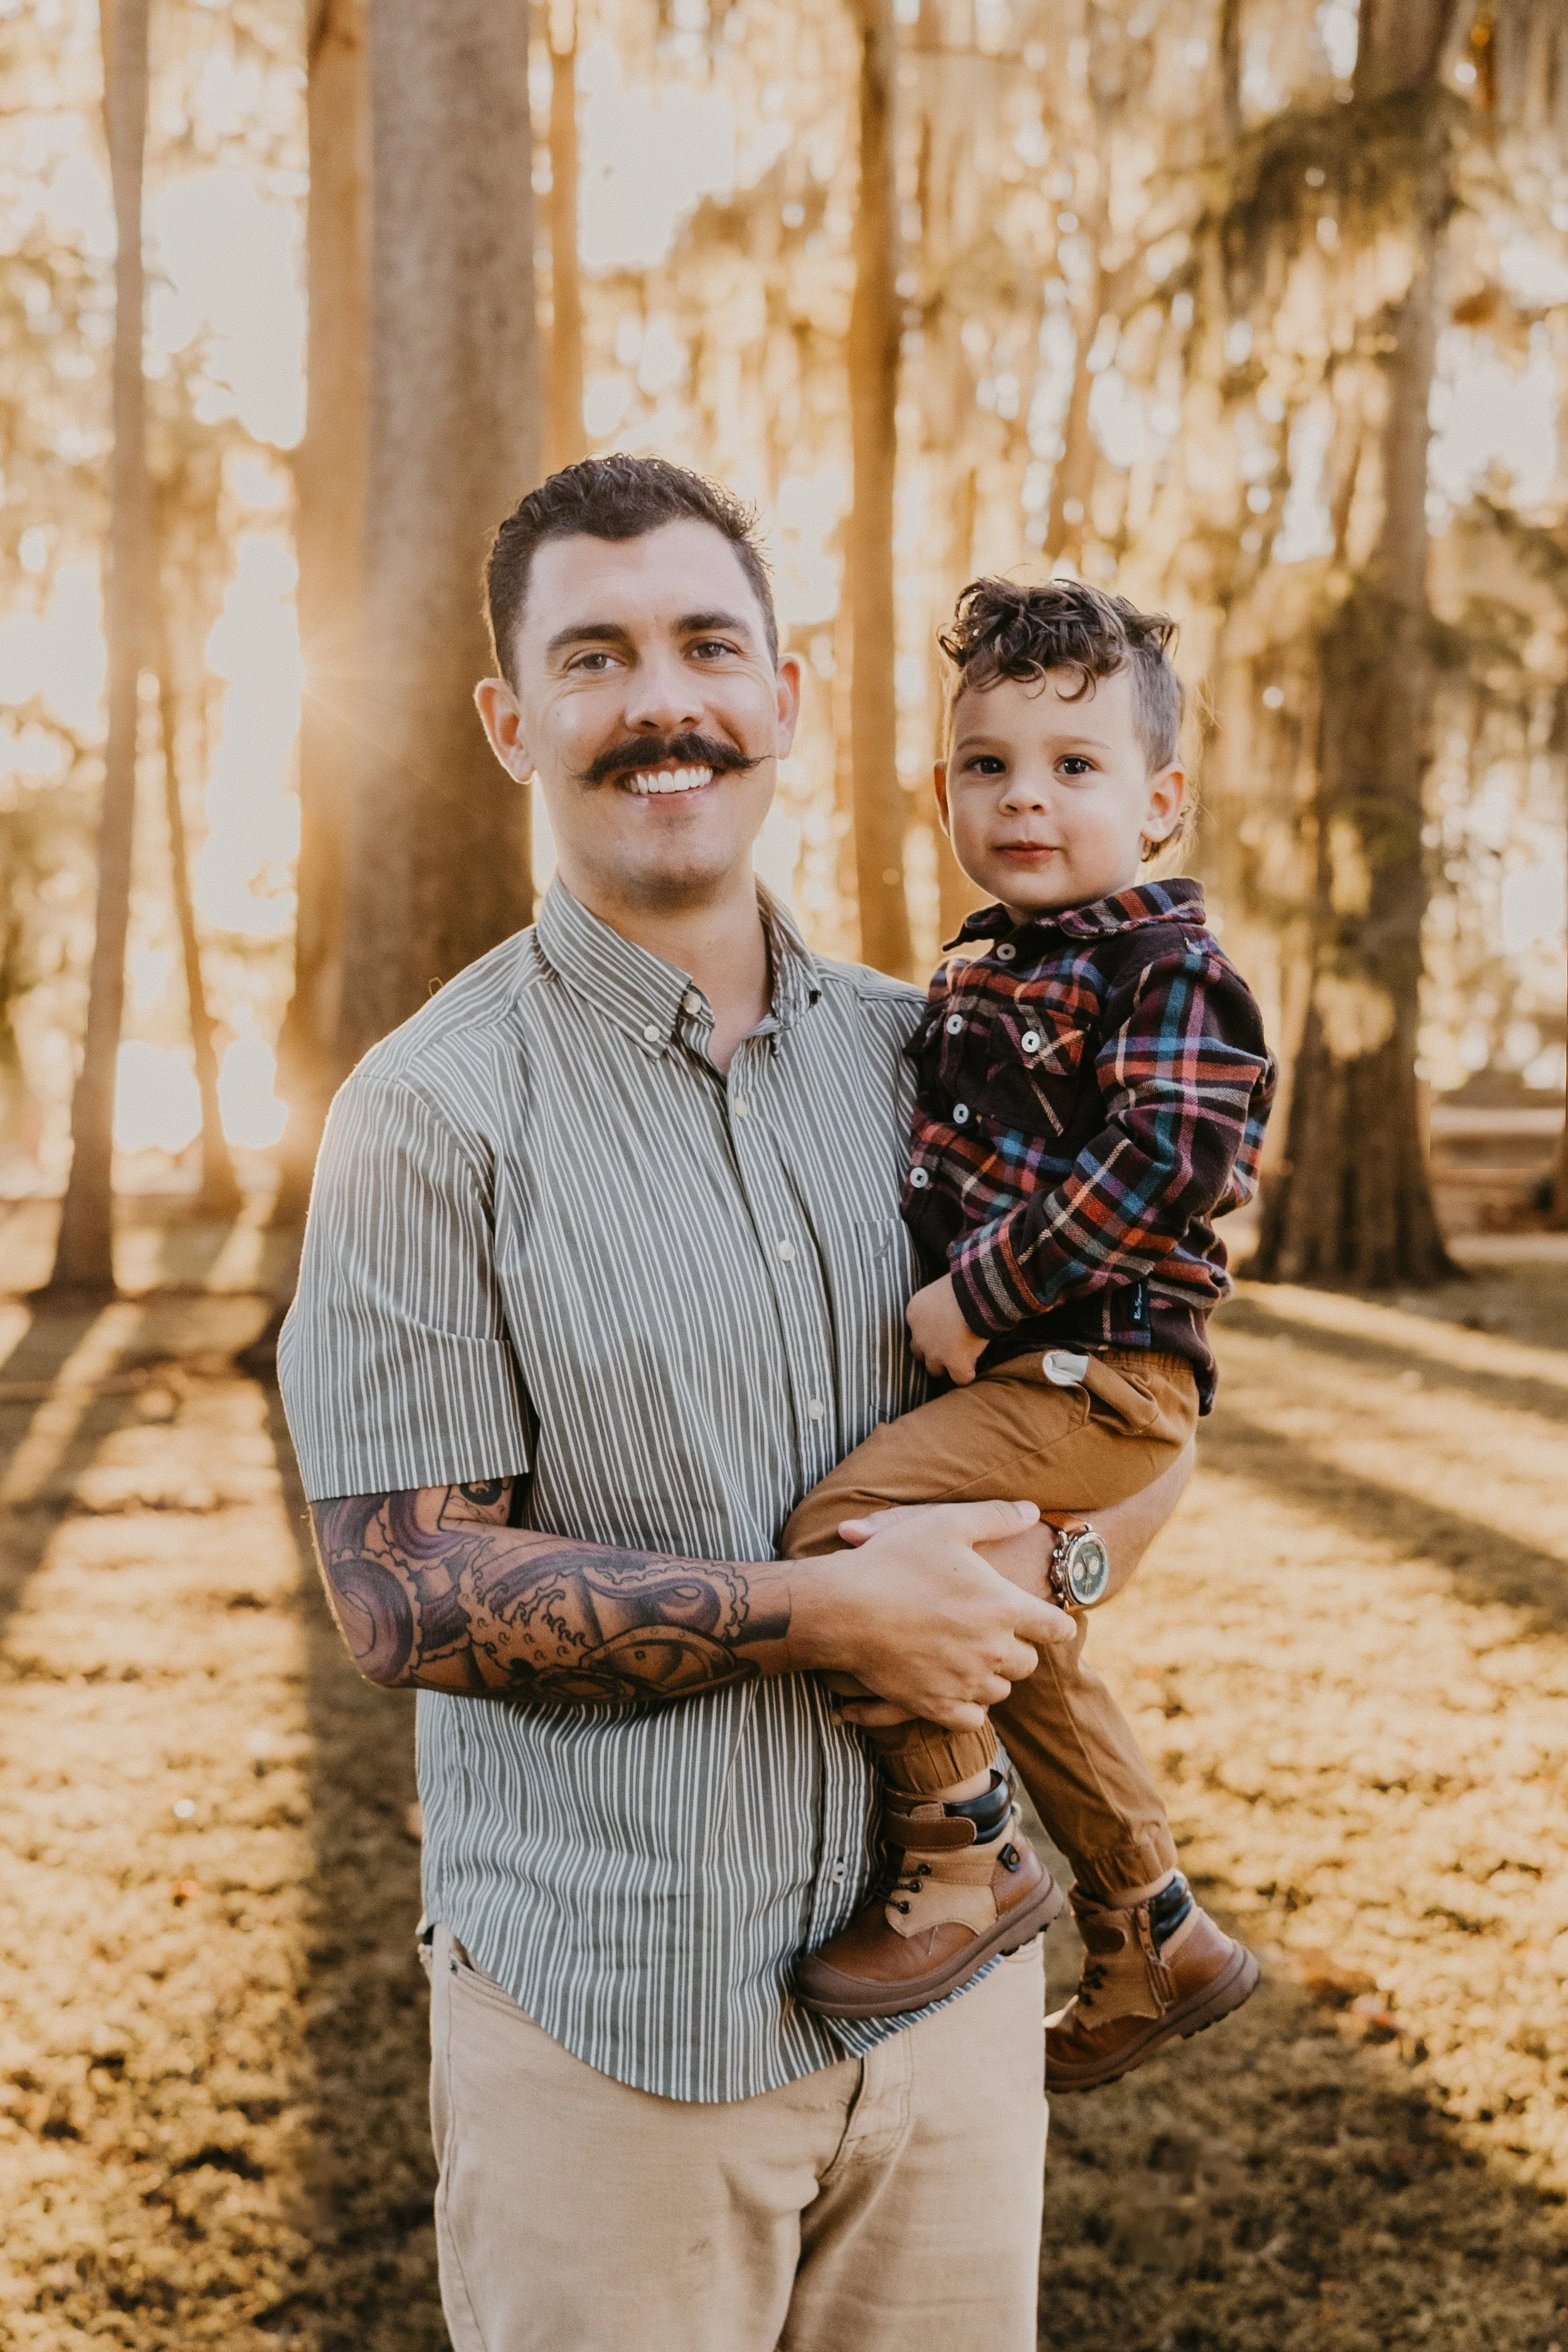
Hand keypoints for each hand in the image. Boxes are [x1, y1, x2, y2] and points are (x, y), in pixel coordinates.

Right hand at [789, 1498, 1072, 1729]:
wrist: (843, 1609)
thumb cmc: (894, 1561)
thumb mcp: (947, 1523)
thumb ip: (995, 1517)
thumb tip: (1030, 1511)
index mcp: (1004, 1607)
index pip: (1056, 1628)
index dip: (1055, 1624)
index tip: (1047, 1623)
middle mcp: (993, 1650)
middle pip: (1028, 1663)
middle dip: (1017, 1649)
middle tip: (993, 1634)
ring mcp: (966, 1683)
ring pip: (1000, 1691)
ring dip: (992, 1677)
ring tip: (970, 1658)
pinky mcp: (938, 1707)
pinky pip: (972, 1719)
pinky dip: (968, 1706)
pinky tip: (953, 1685)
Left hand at [905, 1274, 988, 1385]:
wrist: (975, 1292)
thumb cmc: (962, 1282)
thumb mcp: (940, 1290)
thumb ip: (937, 1304)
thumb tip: (948, 1310)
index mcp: (913, 1314)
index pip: (916, 1332)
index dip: (931, 1333)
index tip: (944, 1330)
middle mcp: (919, 1337)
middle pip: (920, 1354)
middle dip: (932, 1352)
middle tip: (949, 1347)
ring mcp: (935, 1353)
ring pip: (935, 1370)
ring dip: (946, 1366)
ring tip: (962, 1359)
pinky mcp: (955, 1363)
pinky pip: (960, 1379)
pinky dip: (967, 1375)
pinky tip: (974, 1367)